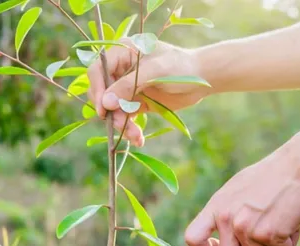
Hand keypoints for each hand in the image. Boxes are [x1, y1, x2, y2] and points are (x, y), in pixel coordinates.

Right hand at [87, 39, 212, 146]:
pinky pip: (125, 118)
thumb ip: (129, 85)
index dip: (97, 90)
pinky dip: (130, 129)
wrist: (203, 79)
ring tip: (135, 136)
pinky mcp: (136, 103)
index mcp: (121, 53)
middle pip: (103, 94)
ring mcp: (127, 88)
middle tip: (121, 126)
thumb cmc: (180, 67)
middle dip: (111, 112)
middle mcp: (121, 70)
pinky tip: (138, 139)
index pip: (98, 71)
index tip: (103, 110)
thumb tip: (105, 103)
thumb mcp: (155, 72)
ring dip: (122, 124)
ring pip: (113, 110)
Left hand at [184, 147, 299, 245]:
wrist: (298, 166)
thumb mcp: (238, 191)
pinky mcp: (269, 234)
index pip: (193, 238)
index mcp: (216, 207)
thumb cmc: (271, 177)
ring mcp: (246, 228)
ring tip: (281, 220)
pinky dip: (290, 241)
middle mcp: (227, 219)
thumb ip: (229, 216)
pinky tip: (291, 219)